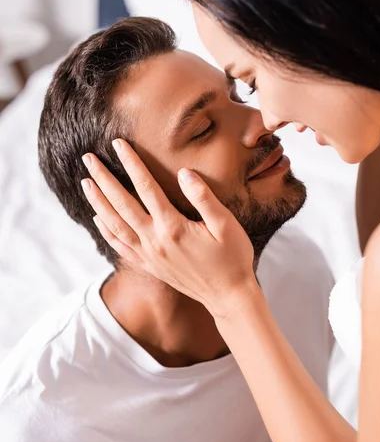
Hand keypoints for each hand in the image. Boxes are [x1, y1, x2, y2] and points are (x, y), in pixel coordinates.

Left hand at [81, 139, 257, 317]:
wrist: (228, 297)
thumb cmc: (232, 257)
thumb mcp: (226, 225)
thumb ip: (203, 198)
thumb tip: (184, 173)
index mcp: (173, 227)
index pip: (146, 187)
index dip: (131, 163)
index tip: (118, 144)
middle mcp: (155, 241)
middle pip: (122, 204)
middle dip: (104, 179)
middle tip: (88, 159)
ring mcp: (149, 255)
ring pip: (115, 225)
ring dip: (98, 202)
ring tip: (86, 183)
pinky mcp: (149, 266)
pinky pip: (120, 246)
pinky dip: (106, 231)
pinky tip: (98, 218)